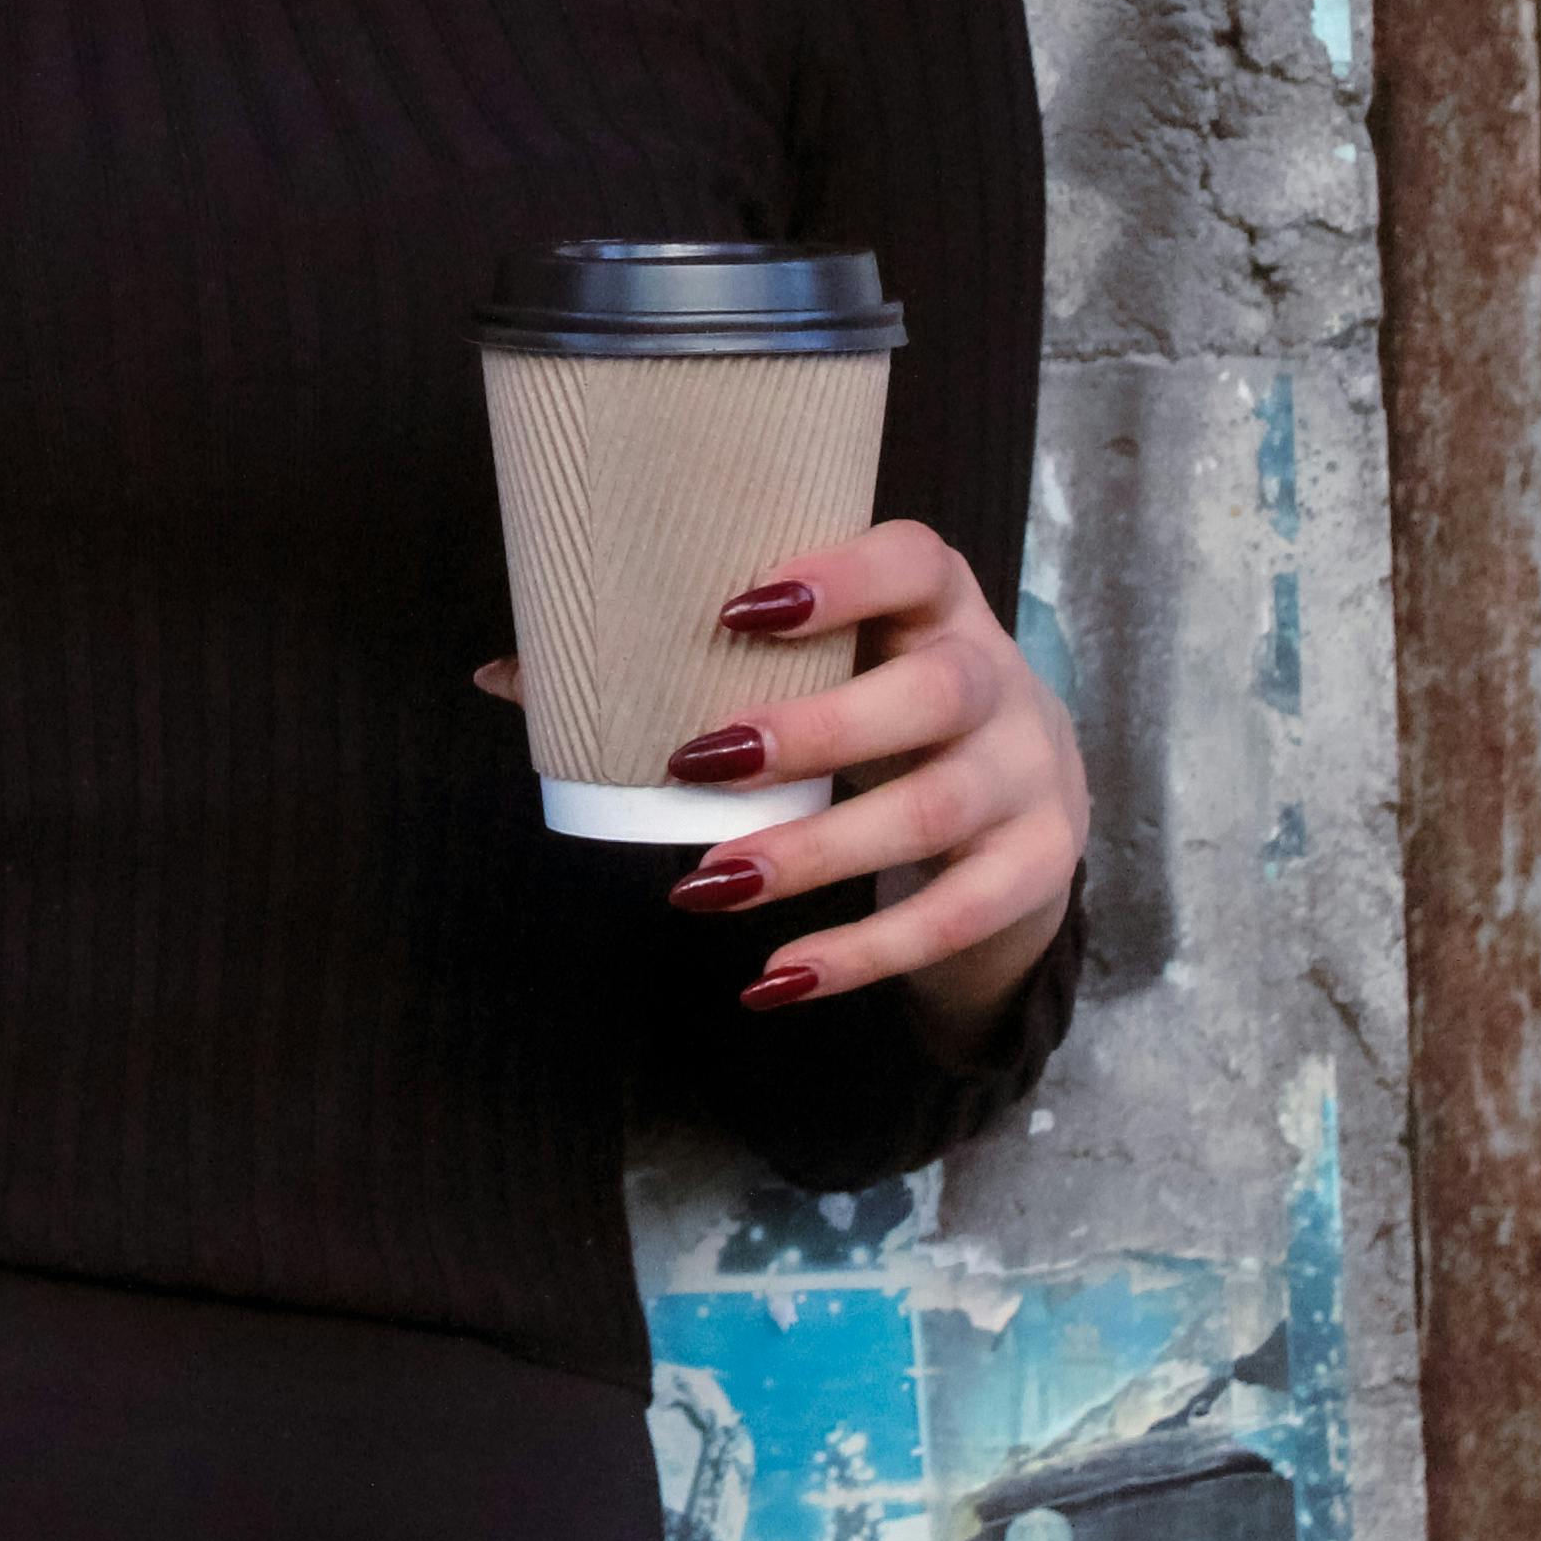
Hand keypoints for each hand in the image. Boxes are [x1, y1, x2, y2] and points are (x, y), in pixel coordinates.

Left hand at [481, 521, 1085, 1048]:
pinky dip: (857, 956)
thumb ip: (684, 660)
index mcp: (938, 603)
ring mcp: (1029, 779)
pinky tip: (771, 980)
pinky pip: (950, 919)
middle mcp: (998, 681)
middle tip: (696, 760)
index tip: (736, 608)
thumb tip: (506, 673)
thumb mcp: (825, 665)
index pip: (915, 560)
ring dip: (812, 853)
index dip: (839, 577)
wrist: (1028, 785)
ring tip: (703, 885)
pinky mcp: (1035, 870)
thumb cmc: (879, 698)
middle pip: (930, 696)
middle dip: (816, 731)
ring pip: (931, 813)